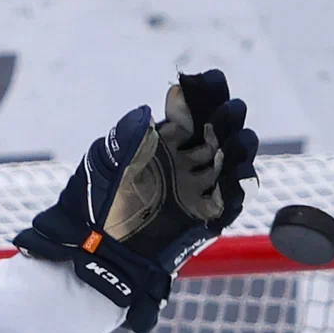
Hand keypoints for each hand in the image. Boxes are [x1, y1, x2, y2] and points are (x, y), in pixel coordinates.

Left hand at [14, 69, 259, 332]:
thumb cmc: (94, 204)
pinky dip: (239, 185)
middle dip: (226, 117)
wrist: (94, 251)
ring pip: (232, 161)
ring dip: (239, 147)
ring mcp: (197, 189)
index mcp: (163, 144)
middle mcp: (184, 163)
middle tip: (226, 110)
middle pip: (218, 132)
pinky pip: (233, 199)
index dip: (202, 95)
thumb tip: (149, 110)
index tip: (205, 81)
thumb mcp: (106, 161)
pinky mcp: (206, 217)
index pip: (191, 112)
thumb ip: (129, 134)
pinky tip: (237, 172)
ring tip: (234, 139)